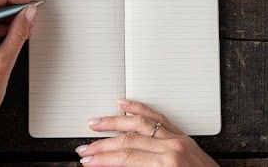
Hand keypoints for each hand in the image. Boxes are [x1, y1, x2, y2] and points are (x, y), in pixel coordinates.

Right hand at [76, 100, 218, 166]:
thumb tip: (112, 165)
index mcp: (166, 163)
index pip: (125, 156)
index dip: (103, 159)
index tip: (88, 161)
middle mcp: (171, 146)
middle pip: (128, 140)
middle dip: (102, 144)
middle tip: (85, 149)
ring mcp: (177, 138)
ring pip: (139, 122)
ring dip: (114, 122)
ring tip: (96, 122)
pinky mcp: (181, 135)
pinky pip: (157, 117)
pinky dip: (139, 108)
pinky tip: (125, 105)